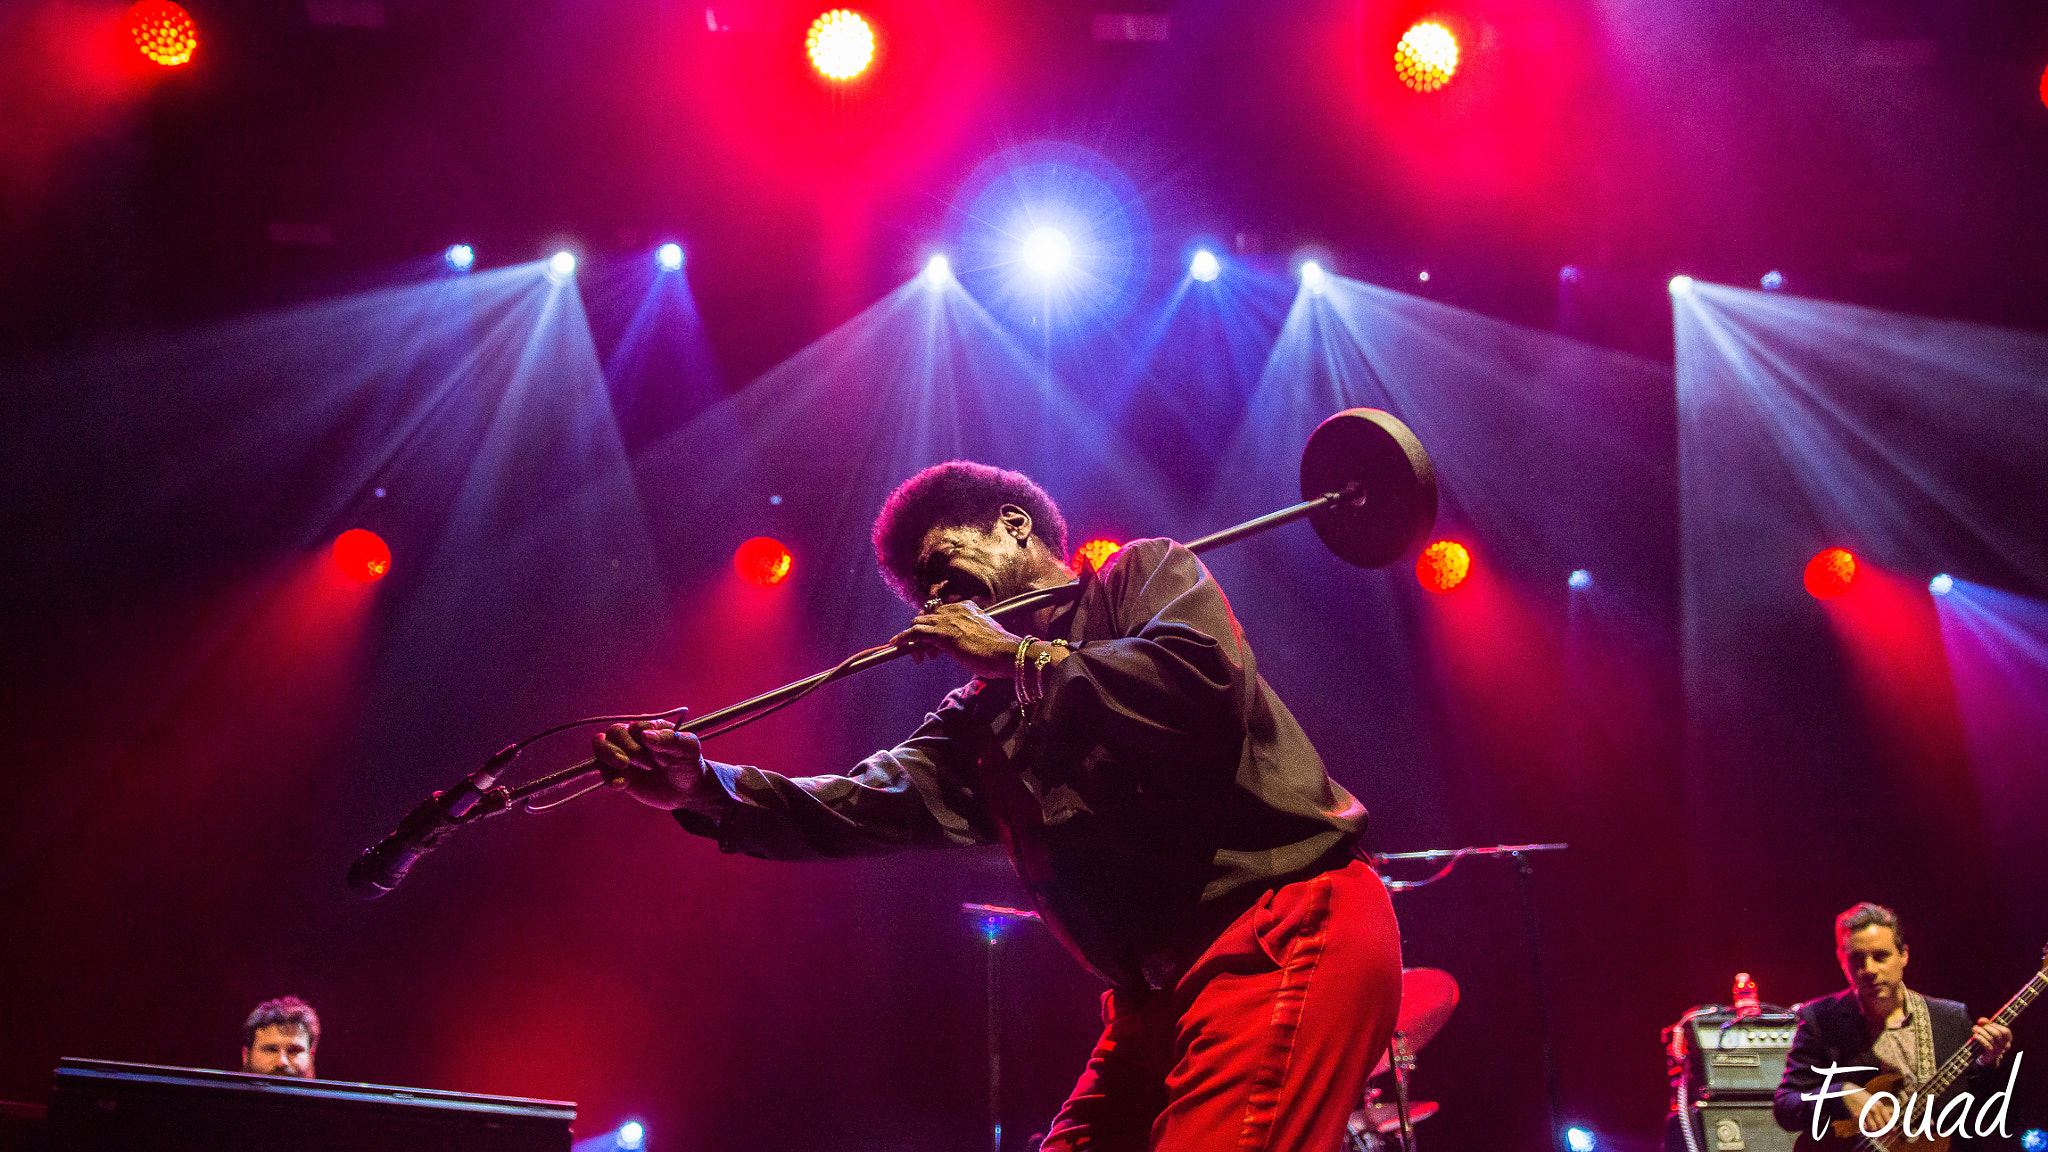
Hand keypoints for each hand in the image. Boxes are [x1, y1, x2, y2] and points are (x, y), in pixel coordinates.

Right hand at [592, 718, 722, 815]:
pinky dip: (609, 776)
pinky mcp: (619, 774)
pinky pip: (603, 771)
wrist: (686, 791)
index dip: (646, 740)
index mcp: (650, 727)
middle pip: (614, 732)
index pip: (637, 726)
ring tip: (625, 766)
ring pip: (600, 745)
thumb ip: (671, 740)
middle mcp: (633, 738)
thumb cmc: (688, 764)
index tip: (663, 756)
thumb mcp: (689, 749)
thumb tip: (646, 736)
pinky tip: (621, 784)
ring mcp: (623, 756)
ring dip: (609, 755)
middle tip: (648, 764)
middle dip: (628, 748)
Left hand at [890, 600, 1022, 679]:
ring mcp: (948, 621)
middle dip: (921, 634)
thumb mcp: (983, 637)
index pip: (940, 614)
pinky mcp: (943, 634)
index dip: (934, 628)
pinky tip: (897, 645)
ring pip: (919, 624)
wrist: (1008, 654)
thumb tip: (962, 644)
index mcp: (966, 608)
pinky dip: (904, 638)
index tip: (934, 644)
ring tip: (912, 654)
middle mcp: (955, 610)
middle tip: (925, 653)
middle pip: (927, 617)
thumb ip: (970, 635)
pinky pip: (915, 633)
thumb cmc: (1000, 650)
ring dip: (912, 639)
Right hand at [1841, 1085, 1893, 1141]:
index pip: (1889, 1121)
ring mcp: (1865, 1112)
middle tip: (1880, 1132)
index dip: (1891, 1129)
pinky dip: (1865, 1128)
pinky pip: (1864, 1127)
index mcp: (1880, 1106)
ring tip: (1871, 1126)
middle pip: (1882, 1126)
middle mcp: (1874, 1109)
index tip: (1892, 1133)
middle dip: (1881, 1131)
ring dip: (1873, 1129)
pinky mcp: (1857, 1115)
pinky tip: (1864, 1124)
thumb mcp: (1876, 1102)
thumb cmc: (1865, 1099)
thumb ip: (1885, 1111)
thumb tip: (1891, 1122)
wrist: (1850, 1093)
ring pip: (1873, 1128)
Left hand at [1974, 1017, 2013, 1065]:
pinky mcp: (1991, 1054)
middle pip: (1997, 1034)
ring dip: (1981, 1032)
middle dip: (1986, 1028)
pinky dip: (1980, 1039)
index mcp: (2008, 1039)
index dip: (1996, 1026)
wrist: (1986, 1056)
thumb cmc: (1988, 1041)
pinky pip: (1987, 1045)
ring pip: (1991, 1039)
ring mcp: (1999, 1050)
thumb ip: (1986, 1024)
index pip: (2006, 1031)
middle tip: (1978, 1026)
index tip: (1987, 1023)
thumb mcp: (1989, 1031)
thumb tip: (1982, 1020)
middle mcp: (2005, 1045)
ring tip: (1975, 1028)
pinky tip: (1976, 1036)